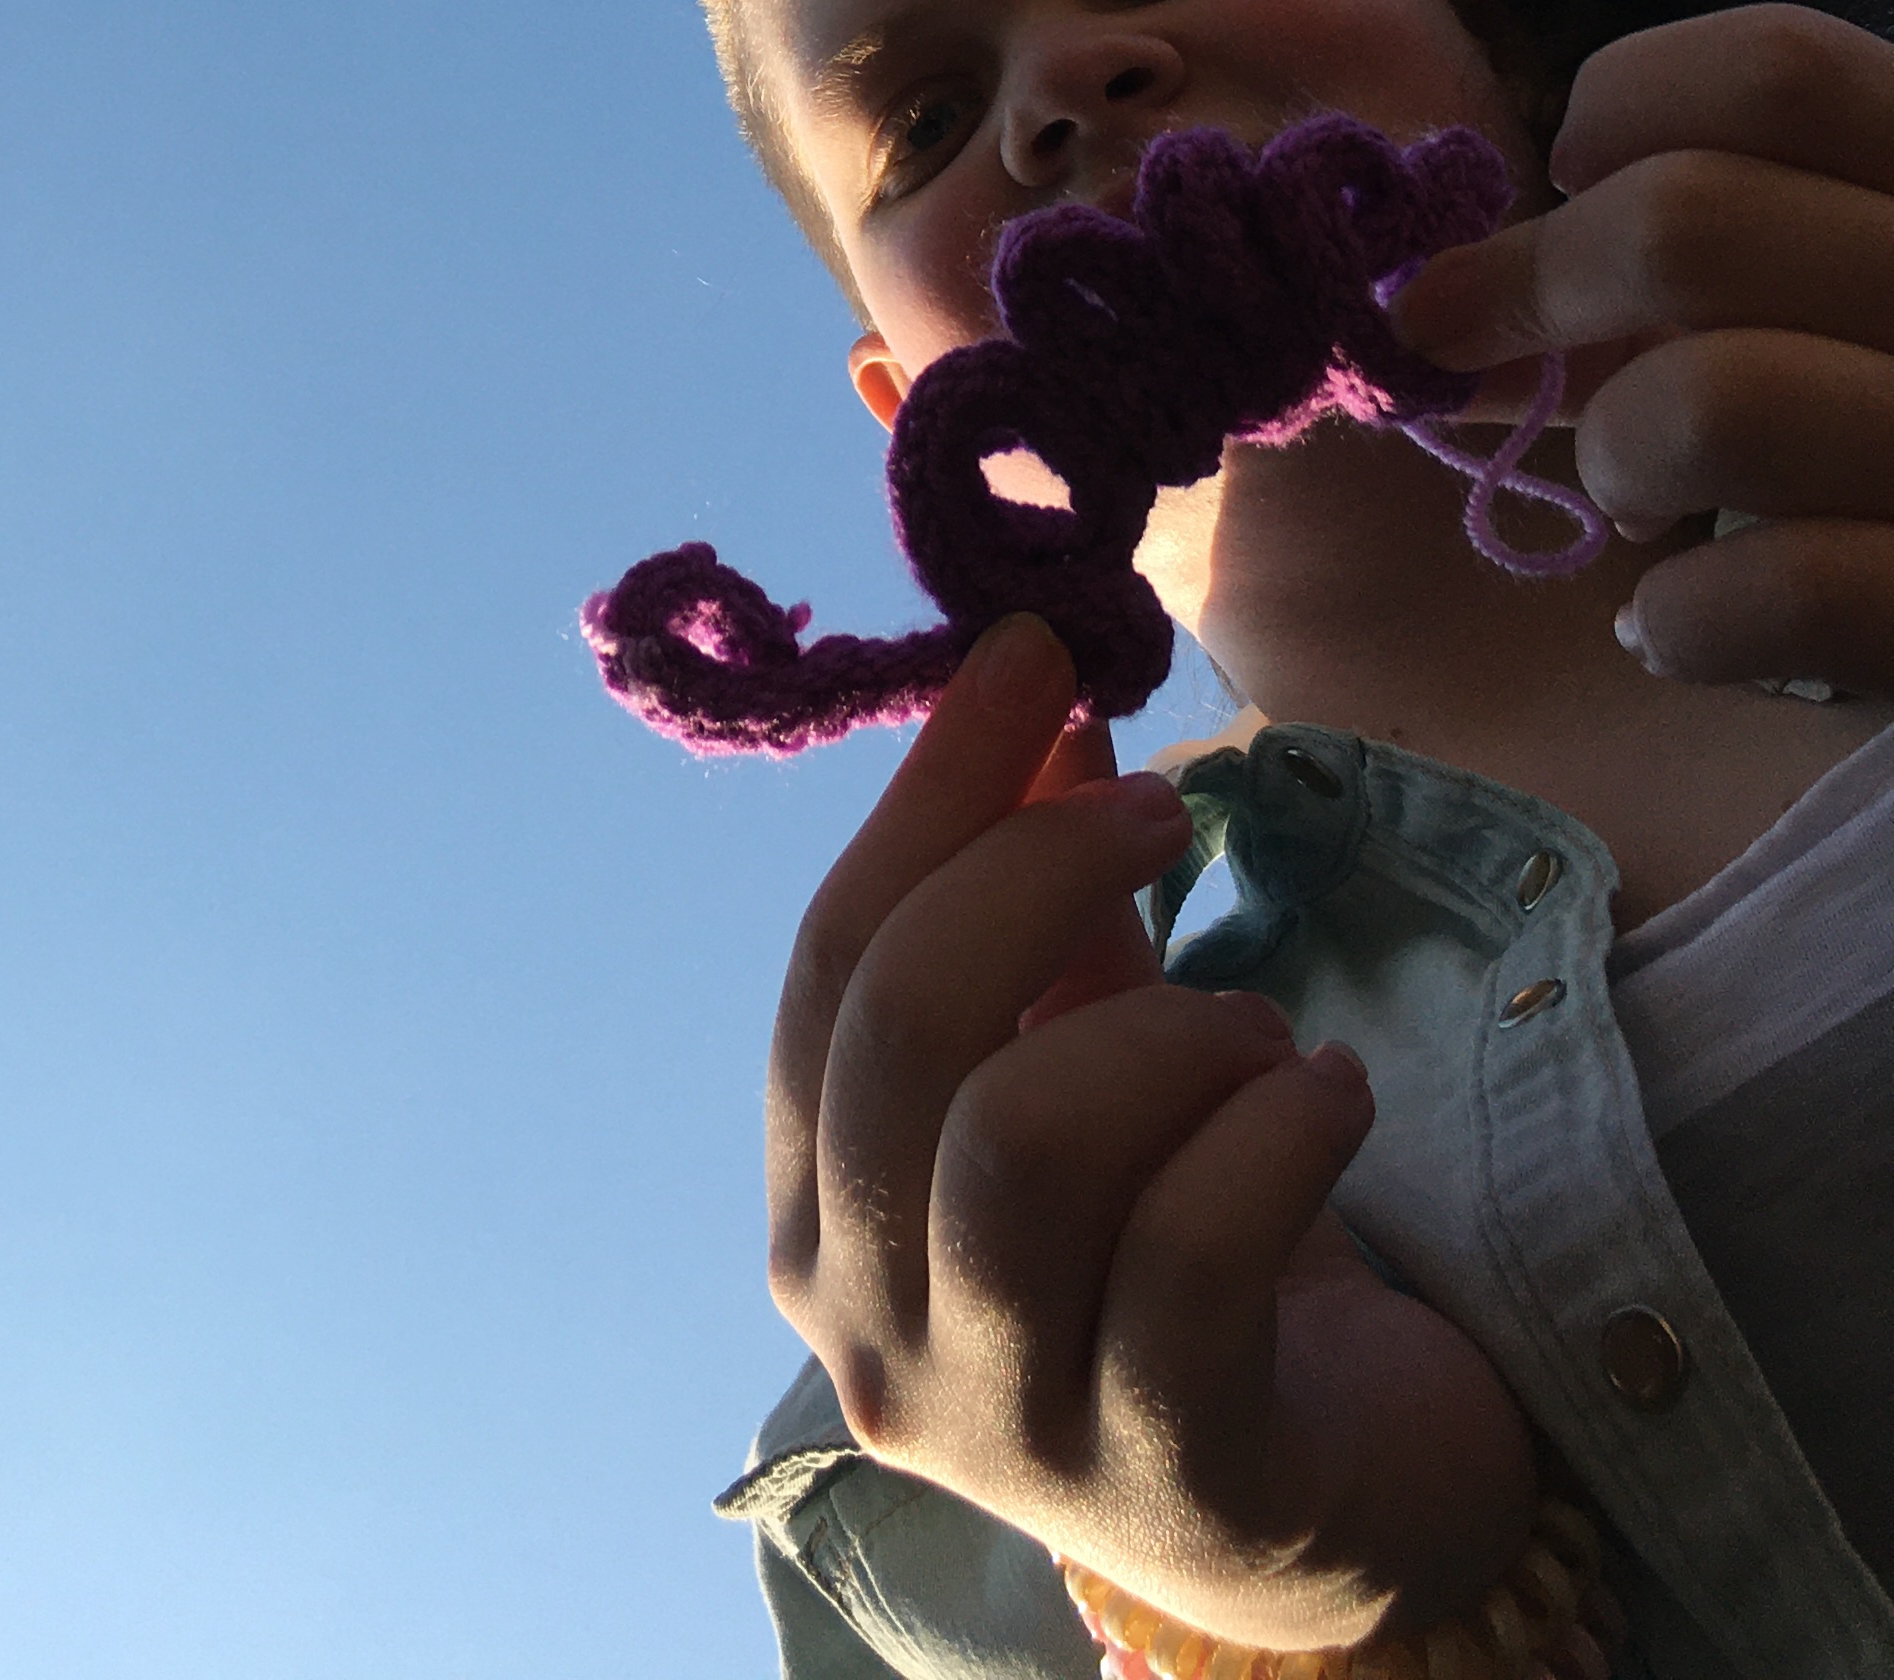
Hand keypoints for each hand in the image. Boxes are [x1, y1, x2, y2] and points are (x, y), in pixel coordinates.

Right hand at [766, 612, 1534, 1648]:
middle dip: (1036, 874)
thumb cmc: (1189, 1257)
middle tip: (1164, 812)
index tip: (1027, 656)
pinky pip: (1199, 1248)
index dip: (929, 794)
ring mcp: (1004, 1421)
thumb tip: (1038, 693)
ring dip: (1174, 1029)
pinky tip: (1333, 1100)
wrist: (1344, 1509)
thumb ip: (1048, 910)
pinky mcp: (1165, 1477)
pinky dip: (1281, 1130)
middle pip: (905, 1033)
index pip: (833, 962)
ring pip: (1029, 1141)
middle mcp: (868, 1325)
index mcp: (821, 1210)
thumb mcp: (1093, 1062)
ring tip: (1264, 1031)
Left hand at [1396, 4, 1893, 695]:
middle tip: (1460, 353)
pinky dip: (1686, 618)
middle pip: (1690, 222)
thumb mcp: (1800, 310)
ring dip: (1618, 458)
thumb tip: (1447, 273)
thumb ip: (1676, 254)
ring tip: (1626, 505)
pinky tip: (1674, 633)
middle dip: (1529, 290)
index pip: (1782, 72)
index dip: (1628, 107)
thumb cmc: (1844, 478)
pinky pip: (1793, 592)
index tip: (1564, 174)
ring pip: (1715, 402)